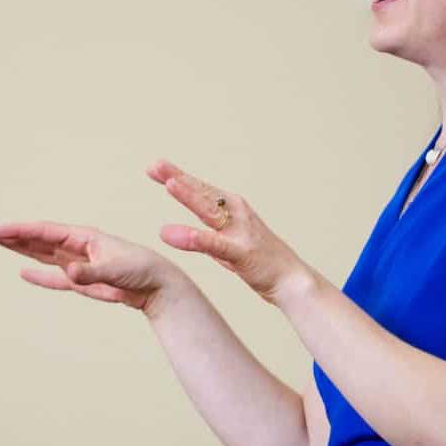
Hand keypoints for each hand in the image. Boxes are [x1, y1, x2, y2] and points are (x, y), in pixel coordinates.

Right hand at [0, 220, 185, 315]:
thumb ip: (91, 273)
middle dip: (11, 235)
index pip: (43, 231)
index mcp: (84, 237)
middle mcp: (78, 247)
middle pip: (38, 239)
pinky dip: (40, 276)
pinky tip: (23, 271)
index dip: (16, 230)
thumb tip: (68, 273)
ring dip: (20, 249)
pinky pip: (56, 278)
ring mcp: (79, 264)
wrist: (159, 286)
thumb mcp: (117, 271)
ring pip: (43, 255)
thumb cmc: (143, 271)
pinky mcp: (84, 282)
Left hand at [147, 159, 311, 306]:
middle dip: (179, 177)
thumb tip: (171, 232)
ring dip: (190, 196)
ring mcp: (241, 232)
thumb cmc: (260, 263)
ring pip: (210, 211)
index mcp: (233, 210)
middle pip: (203, 193)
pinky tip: (174, 234)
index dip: (178, 177)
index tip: (154, 168)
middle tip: (155, 165)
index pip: (201, 190)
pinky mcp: (243, 253)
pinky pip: (216, 245)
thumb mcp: (226, 247)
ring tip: (169, 185)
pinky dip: (196, 237)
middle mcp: (237, 214)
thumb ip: (203, 236)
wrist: (292, 281)